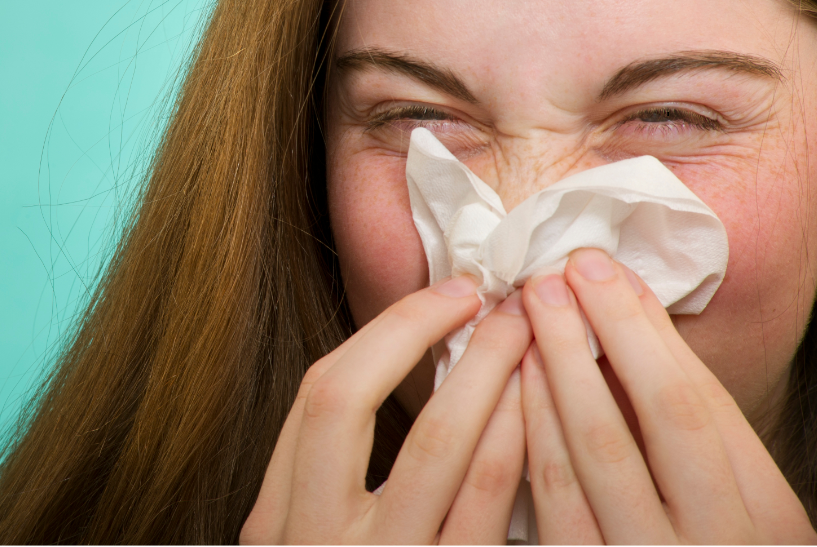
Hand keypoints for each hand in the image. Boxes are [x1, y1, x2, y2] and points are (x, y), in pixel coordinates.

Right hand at [241, 277, 532, 543]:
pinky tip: (539, 401)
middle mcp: (317, 543)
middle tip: (482, 295)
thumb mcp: (320, 541)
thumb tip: (400, 367)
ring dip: (487, 370)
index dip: (387, 332)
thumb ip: (334, 482)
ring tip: (524, 331)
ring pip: (436, 443)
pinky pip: (487, 496)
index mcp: (277, 525)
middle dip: (418, 330)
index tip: (444, 297)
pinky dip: (517, 433)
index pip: (318, 397)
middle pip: (346, 401)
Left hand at [520, 249, 816, 543]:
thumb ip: (703, 424)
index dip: (640, 335)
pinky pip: (543, 516)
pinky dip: (524, 446)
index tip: (600, 270)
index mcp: (759, 533)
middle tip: (548, 278)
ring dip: (544, 385)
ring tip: (520, 318)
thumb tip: (633, 315)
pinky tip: (510, 392)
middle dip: (583, 346)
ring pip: (576, 472)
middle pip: (627, 433)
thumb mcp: (749, 502)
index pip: (690, 414)